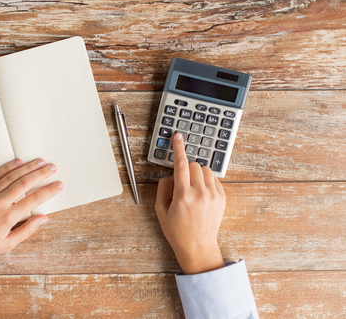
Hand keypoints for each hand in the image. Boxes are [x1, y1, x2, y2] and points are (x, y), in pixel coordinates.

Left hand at [0, 158, 62, 273]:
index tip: (58, 185)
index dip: (48, 190)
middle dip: (41, 173)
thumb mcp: (7, 244)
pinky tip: (18, 162)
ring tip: (40, 162)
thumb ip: (27, 230)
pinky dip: (8, 167)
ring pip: (11, 176)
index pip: (34, 199)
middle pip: (24, 183)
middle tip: (52, 167)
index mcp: (7, 217)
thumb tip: (43, 218)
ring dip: (27, 167)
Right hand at [155, 133, 224, 274]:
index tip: (178, 137)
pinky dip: (206, 181)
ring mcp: (213, 196)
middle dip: (187, 168)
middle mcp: (200, 194)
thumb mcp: (161, 210)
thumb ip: (162, 188)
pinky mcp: (222, 198)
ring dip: (197, 174)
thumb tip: (170, 174)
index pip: (181, 164)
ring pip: (205, 170)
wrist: (198, 246)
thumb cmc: (177, 231)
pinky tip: (201, 194)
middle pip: (195, 165)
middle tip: (182, 182)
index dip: (178, 148)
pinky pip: (214, 179)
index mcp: (183, 196)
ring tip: (192, 189)